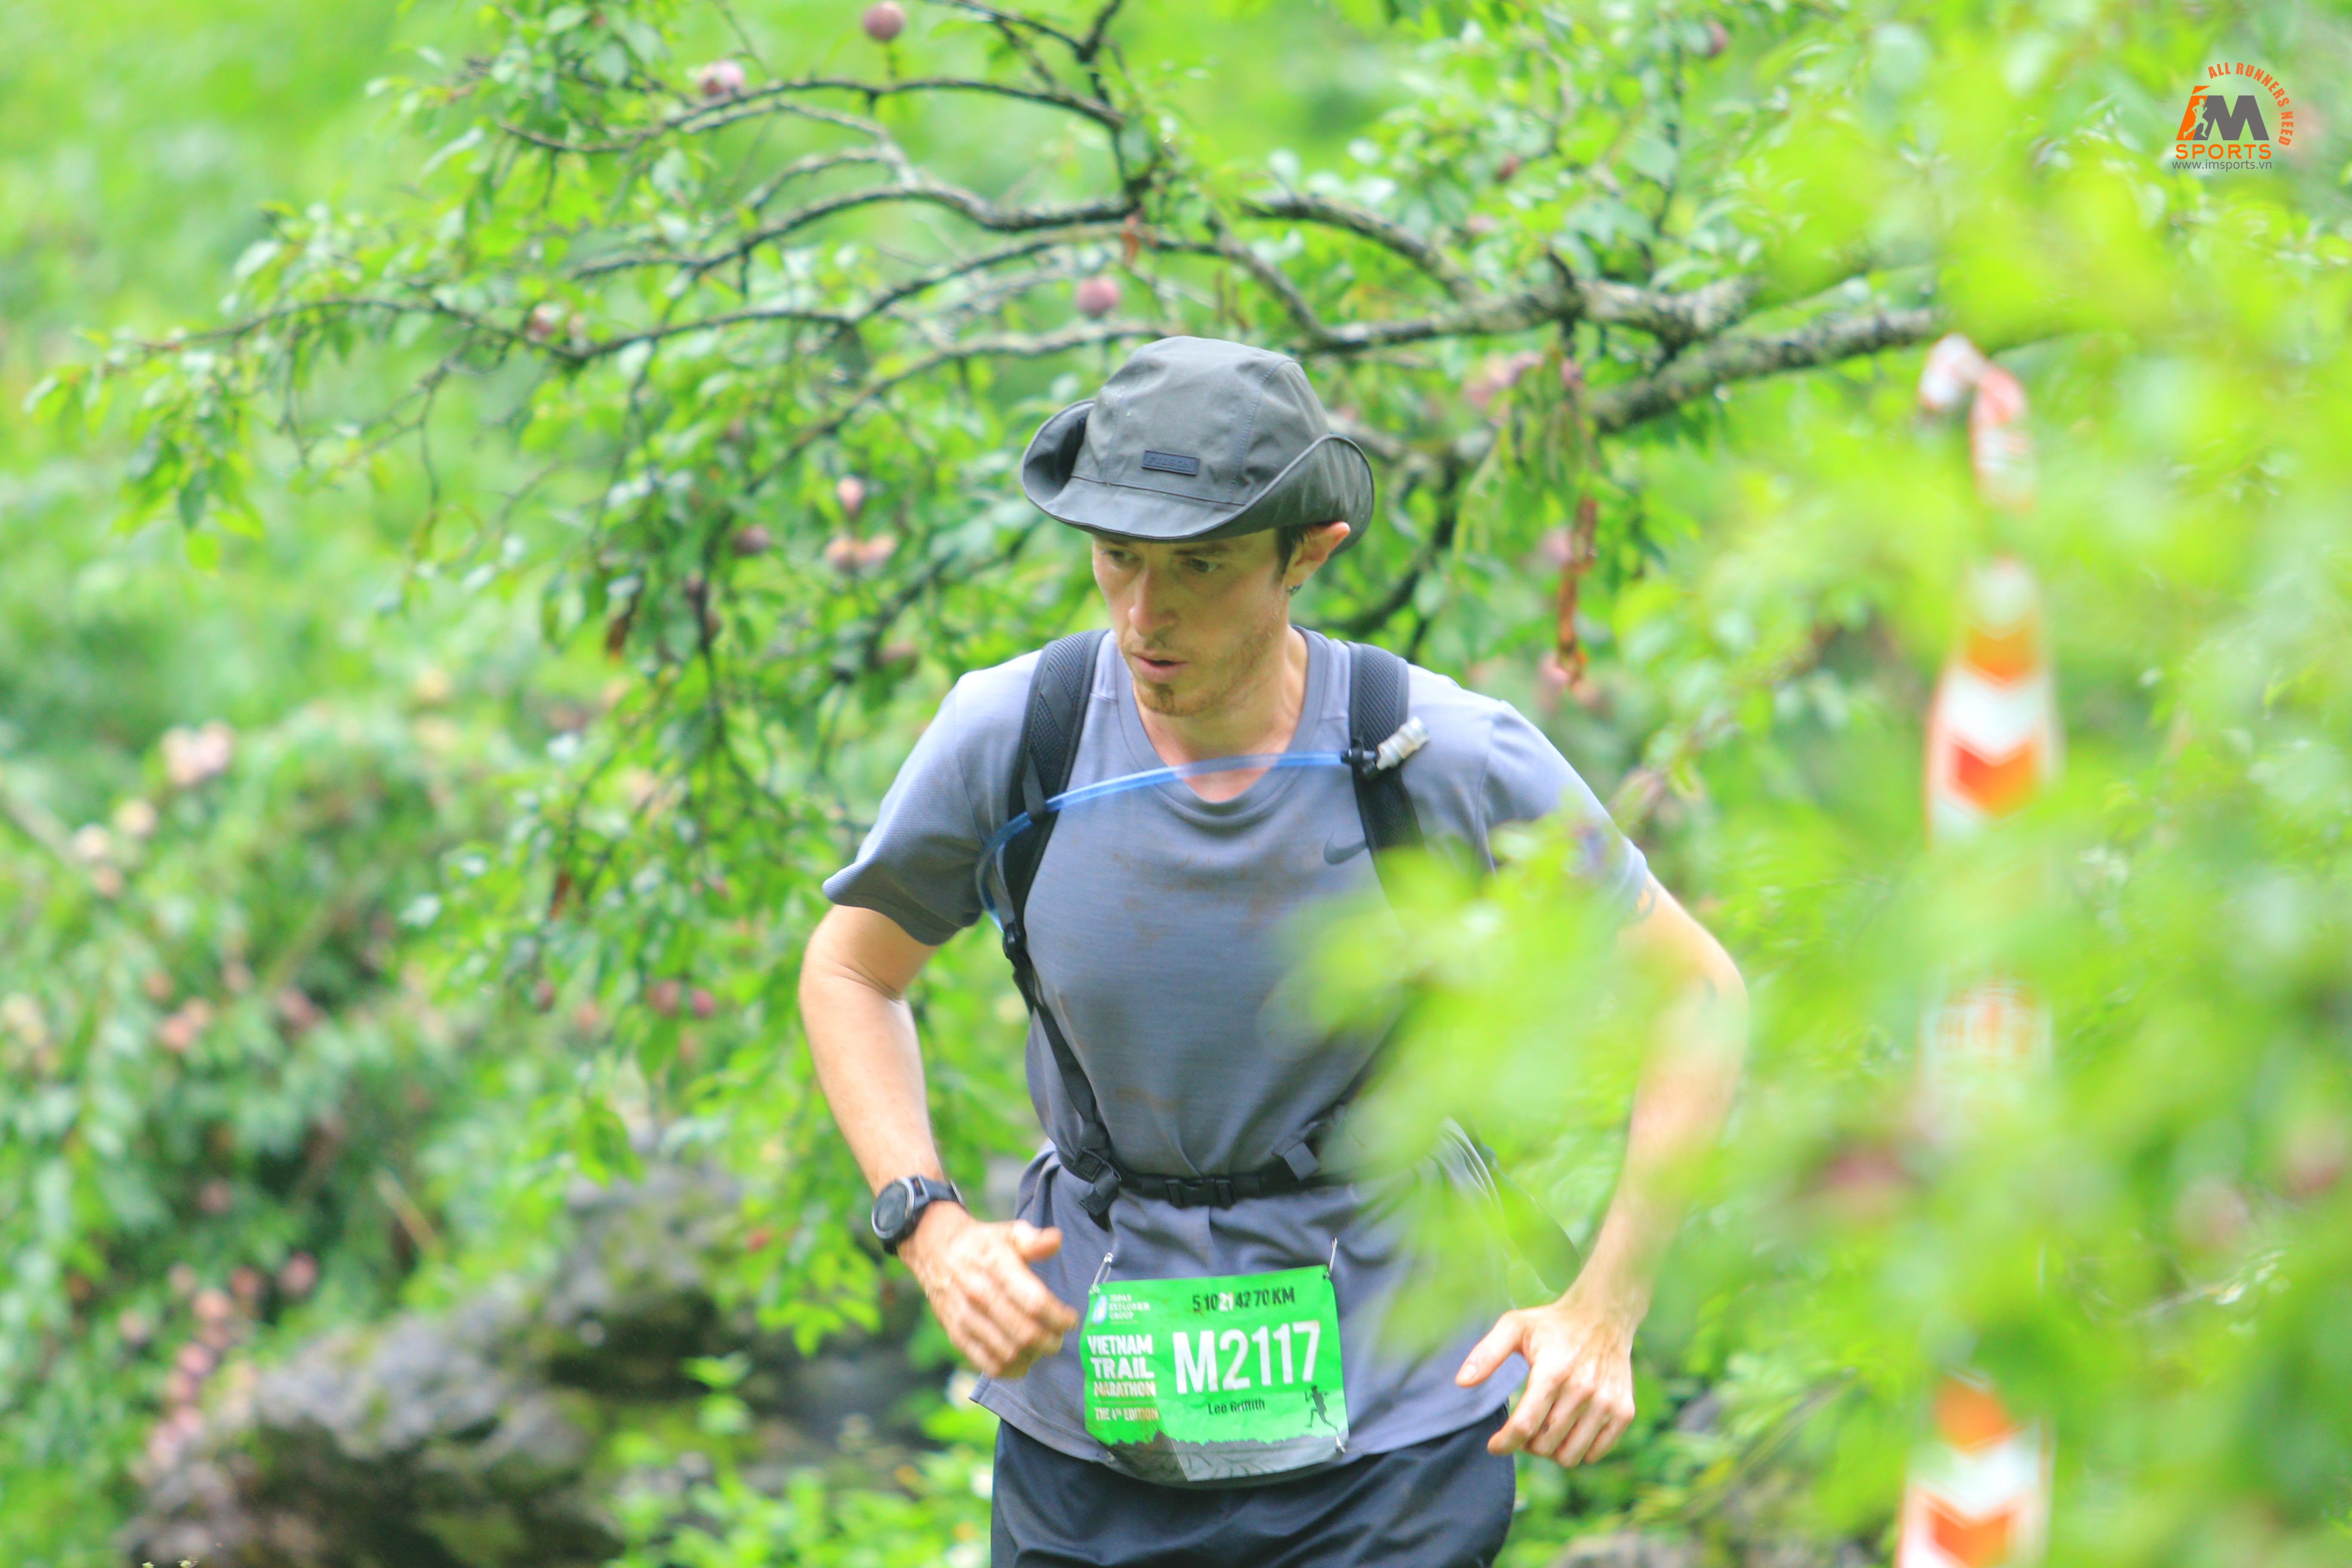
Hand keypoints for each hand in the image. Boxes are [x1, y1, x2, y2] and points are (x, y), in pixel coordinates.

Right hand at [899, 1207, 1077, 1378]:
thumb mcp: (1009, 1233)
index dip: (1059, 1317)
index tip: (1071, 1319)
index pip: (1035, 1302)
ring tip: (1041, 1347)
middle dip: (1051, 1341)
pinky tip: (1022, 1360)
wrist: (935, 1250)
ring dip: (1033, 1356)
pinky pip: (987, 1364)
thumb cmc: (982, 1243)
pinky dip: (1010, 1369)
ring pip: (1008, 1352)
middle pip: (1024, 1332)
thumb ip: (1034, 1240)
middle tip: (1059, 1337)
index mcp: (996, 1266)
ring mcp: (965, 1317)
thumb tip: (1057, 1240)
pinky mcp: (956, 1335)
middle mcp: (979, 1293)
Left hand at [1455, 1286, 1638, 1466]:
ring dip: (1551, 1451)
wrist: (1604, 1315)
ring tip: (1544, 1429)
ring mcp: (1606, 1403)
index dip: (1505, 1443)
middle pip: (1545, 1444)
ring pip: (1570, 1455)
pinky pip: (1595, 1453)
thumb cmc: (1552, 1324)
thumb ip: (1486, 1353)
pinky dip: (1579, 1450)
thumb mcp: (1514, 1327)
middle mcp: (1583, 1390)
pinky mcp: (1623, 1411)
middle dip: (1526, 1444)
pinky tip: (1568, 1429)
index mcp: (1553, 1371)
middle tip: (1523, 1429)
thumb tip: (1461, 1382)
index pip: (1525, 1425)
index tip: (1494, 1445)